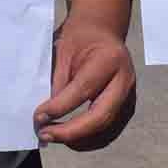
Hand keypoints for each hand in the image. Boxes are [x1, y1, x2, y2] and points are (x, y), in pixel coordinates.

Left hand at [34, 16, 135, 150]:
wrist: (103, 29)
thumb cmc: (80, 37)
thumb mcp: (64, 51)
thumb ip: (58, 83)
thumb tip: (45, 115)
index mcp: (109, 59)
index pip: (83, 90)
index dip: (59, 107)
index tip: (38, 116)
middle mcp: (125, 79)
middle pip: (99, 116)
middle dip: (71, 131)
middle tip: (45, 135)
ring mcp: (129, 94)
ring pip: (105, 127)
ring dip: (78, 138)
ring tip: (53, 136)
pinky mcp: (127, 105)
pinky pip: (108, 127)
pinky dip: (87, 135)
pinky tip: (68, 135)